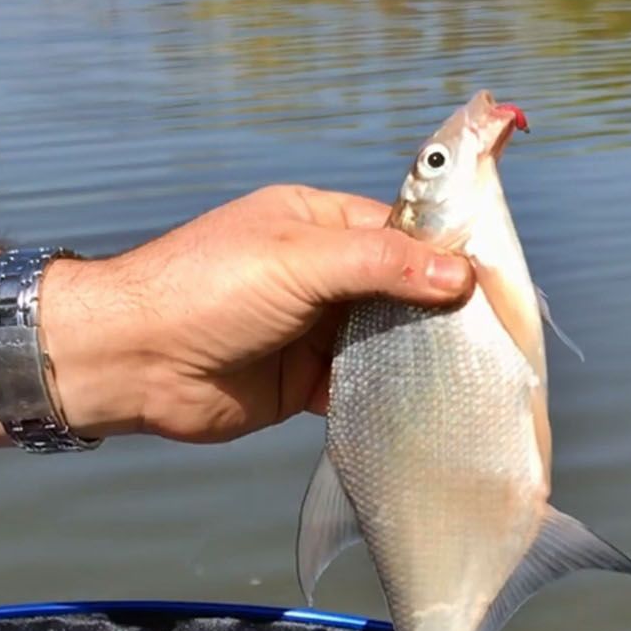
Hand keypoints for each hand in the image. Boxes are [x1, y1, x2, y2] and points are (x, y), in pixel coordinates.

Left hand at [38, 184, 475, 443]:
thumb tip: (458, 274)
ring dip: (418, 356)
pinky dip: (387, 396)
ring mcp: (312, 328)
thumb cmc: (204, 289)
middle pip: (401, 287)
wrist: (132, 361)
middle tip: (498, 334)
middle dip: (441, 309)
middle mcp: (320, 274)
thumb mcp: (299, 260)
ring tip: (471, 373)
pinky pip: (360, 386)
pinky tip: (422, 407)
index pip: (402, 229)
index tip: (497, 276)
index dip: (448, 250)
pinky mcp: (304, 382)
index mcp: (317, 223)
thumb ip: (381, 265)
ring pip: (385, 340)